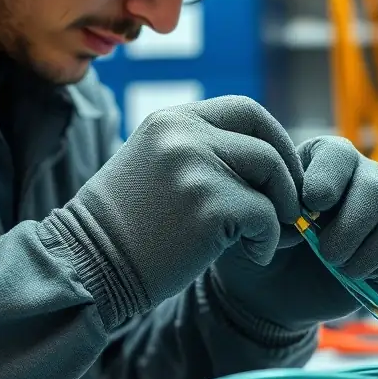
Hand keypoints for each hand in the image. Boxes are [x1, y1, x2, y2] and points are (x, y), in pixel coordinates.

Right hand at [46, 96, 303, 312]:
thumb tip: (267, 162)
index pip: (246, 110)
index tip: (283, 171)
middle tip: (291, 210)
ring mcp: (196, 168)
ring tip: (267, 236)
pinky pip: (265, 217)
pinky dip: (268, 241)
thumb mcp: (155, 168)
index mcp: (171, 121)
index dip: (276, 138)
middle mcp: (183, 135)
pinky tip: (251, 255)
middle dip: (288, 177)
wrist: (86, 268)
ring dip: (280, 210)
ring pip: (272, 176)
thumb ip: (200, 153)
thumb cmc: (123, 229)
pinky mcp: (209, 207)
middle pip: (266, 142)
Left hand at [214, 136, 377, 331]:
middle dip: (350, 223)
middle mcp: (361, 179)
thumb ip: (268, 203)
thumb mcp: (252, 217)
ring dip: (367, 249)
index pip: (339, 154)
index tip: (310, 205)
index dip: (328, 179)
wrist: (265, 289)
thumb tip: (299, 213)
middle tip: (325, 251)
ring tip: (337, 267)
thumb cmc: (258, 242)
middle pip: (376, 187)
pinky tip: (353, 276)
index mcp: (324, 160)